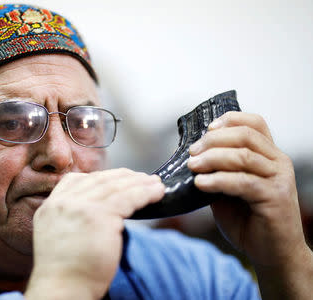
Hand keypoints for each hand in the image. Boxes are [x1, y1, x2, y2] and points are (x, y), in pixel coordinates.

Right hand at [25, 169, 164, 299]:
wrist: (63, 289)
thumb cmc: (67, 271)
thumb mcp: (60, 235)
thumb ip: (73, 216)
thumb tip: (100, 207)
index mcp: (51, 206)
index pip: (76, 180)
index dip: (100, 177)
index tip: (117, 177)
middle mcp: (64, 202)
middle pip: (98, 180)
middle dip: (123, 177)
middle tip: (142, 177)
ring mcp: (81, 207)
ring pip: (115, 187)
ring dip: (139, 183)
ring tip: (155, 183)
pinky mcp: (100, 216)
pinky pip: (128, 198)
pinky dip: (145, 193)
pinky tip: (156, 193)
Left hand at [187, 111, 311, 297]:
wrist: (272, 252)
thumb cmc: (249, 220)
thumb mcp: (228, 191)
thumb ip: (217, 172)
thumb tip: (192, 159)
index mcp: (268, 155)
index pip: (254, 123)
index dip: (230, 119)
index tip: (207, 128)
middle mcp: (277, 162)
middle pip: (245, 136)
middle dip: (213, 140)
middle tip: (192, 152)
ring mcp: (279, 178)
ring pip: (243, 156)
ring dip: (212, 158)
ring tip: (192, 166)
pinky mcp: (275, 197)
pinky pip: (242, 182)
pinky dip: (218, 180)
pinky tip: (200, 184)